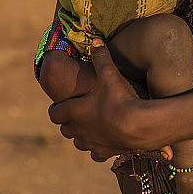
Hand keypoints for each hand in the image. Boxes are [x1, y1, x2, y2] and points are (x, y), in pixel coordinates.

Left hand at [48, 40, 172, 161]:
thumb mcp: (109, 74)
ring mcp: (90, 143)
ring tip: (89, 126)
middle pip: (65, 128)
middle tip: (76, 112)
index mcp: (74, 111)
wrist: (137, 125)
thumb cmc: (119, 98)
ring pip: (77, 142)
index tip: (60, 104)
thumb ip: (101, 57)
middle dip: (68, 121)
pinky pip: (95, 154)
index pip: (55, 113)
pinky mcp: (103, 152)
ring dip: (81, 135)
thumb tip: (96, 40)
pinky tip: (105, 140)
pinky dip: (97, 148)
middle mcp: (78, 130)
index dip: (56, 108)